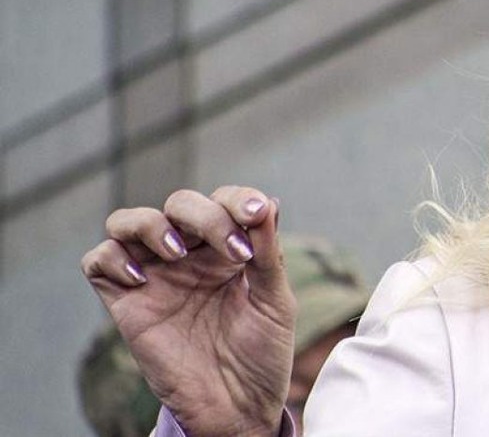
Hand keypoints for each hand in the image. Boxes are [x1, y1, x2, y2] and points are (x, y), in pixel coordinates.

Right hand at [81, 187, 295, 436]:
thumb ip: (267, 253)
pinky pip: (98, 261)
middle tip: (233, 251)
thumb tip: (267, 202)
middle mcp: (190, 254)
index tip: (257, 216)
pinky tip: (141, 279)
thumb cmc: (261, 353)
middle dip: (205, 215)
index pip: (225, 200)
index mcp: (229, 247)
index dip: (239, 199)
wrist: (237, 406)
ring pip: (128, 221)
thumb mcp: (274, 301)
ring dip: (150, 224)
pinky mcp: (126, 302)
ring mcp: (155, 275)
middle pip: (180, 203)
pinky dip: (112, 258)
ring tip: (179, 251)